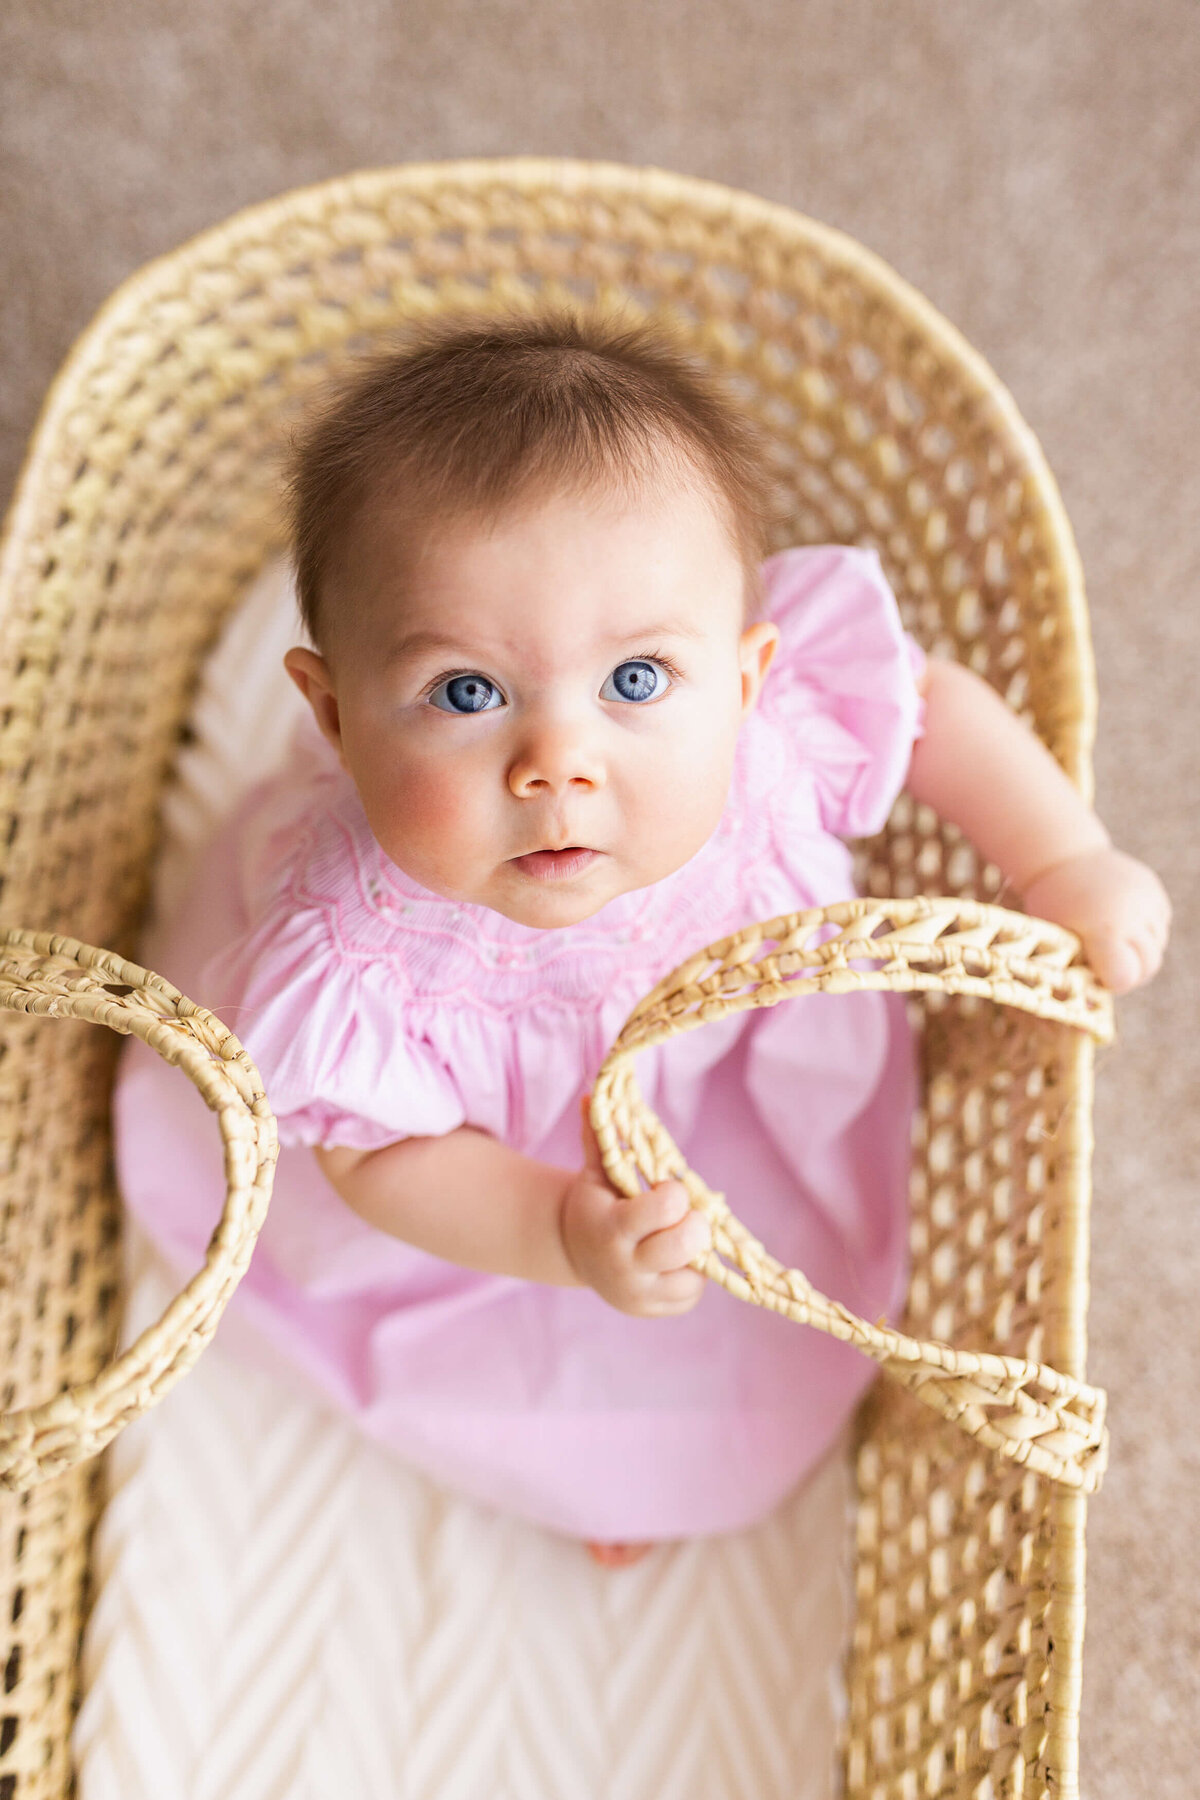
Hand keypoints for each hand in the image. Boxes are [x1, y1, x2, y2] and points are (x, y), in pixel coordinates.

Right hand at [558, 1097, 712, 1316]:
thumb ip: (599, 1136)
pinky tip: (674, 1259)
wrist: (575, 1251)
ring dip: (694, 1253)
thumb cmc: (596, 1201)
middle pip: (683, 1246)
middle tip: (685, 1216)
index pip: (663, 1209)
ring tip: (676, 1237)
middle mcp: (623, 1266)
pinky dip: (692, 1274)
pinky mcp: (652, 1310)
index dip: (673, 1195)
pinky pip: (692, 1294)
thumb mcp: (594, 1171)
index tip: (667, 1190)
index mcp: (611, 1228)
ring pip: (693, 1276)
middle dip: (694, 1225)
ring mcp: (638, 1294)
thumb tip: (592, 1094)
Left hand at [1020, 845, 1170, 993]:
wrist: (1062, 856)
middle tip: (1104, 966)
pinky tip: (1120, 924)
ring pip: (1156, 947)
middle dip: (1129, 972)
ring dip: (1137, 953)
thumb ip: (1075, 970)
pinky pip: (1159, 926)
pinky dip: (1144, 933)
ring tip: (1110, 943)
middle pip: (1147, 965)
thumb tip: (1088, 1012)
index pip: (1126, 977)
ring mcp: (1148, 900)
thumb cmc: (1051, 904)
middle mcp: (1133, 914)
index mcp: (1105, 927)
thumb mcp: (1054, 938)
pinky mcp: (1155, 891)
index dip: (1112, 982)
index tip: (1096, 976)